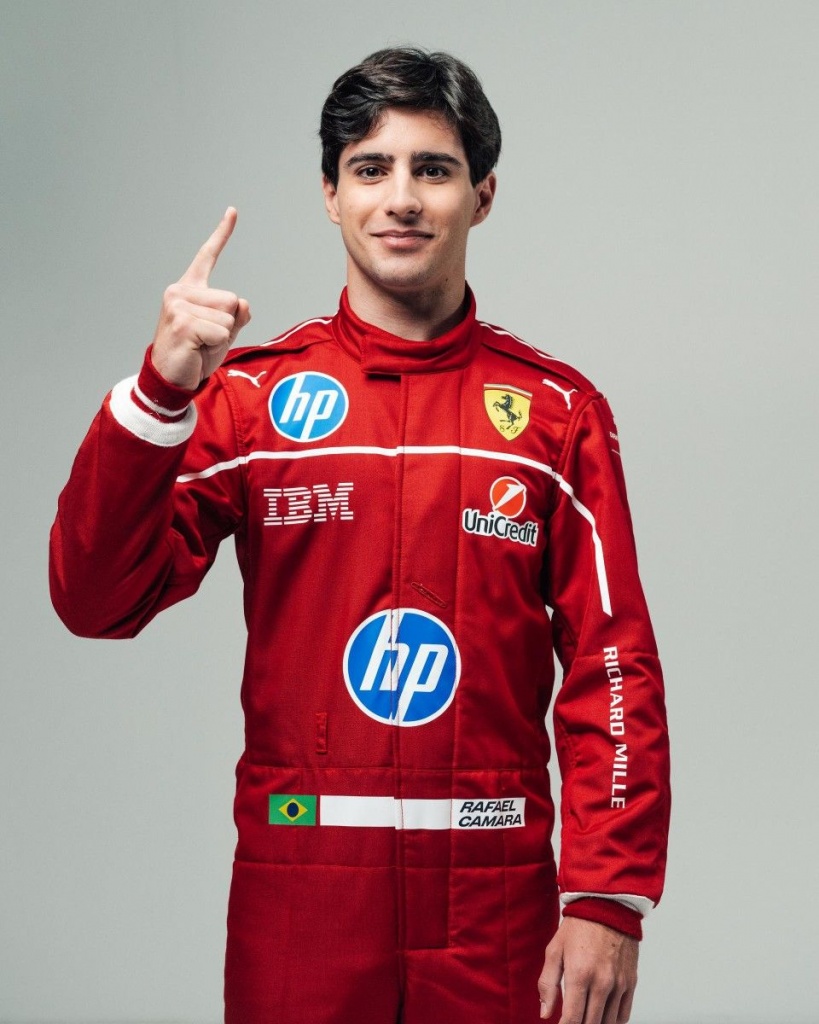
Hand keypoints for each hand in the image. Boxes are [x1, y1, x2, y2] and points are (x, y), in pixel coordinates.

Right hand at [150, 207, 250, 388]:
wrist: (170, 379)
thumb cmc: (194, 355)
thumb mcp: (221, 333)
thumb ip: (235, 315)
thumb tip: (242, 303)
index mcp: (188, 289)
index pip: (207, 257)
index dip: (222, 234)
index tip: (233, 211)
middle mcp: (180, 292)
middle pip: (232, 299)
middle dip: (227, 326)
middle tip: (204, 340)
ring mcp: (179, 305)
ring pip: (228, 318)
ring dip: (221, 339)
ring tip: (200, 346)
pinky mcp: (182, 322)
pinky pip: (222, 332)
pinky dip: (215, 347)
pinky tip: (196, 351)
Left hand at [538, 917, 638, 1023]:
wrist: (607, 907)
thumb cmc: (579, 927)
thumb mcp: (554, 950)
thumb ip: (547, 984)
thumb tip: (545, 1013)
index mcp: (579, 974)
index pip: (572, 1019)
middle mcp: (602, 982)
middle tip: (571, 1020)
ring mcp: (619, 984)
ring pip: (608, 1023)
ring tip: (585, 1018)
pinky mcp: (631, 982)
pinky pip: (623, 1014)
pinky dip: (613, 1021)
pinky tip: (602, 1017)